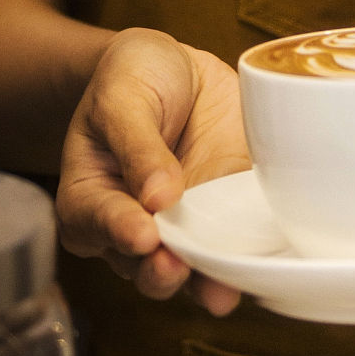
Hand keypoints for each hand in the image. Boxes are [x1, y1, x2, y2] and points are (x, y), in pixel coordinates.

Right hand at [56, 28, 250, 313]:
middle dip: (160, 272)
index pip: (97, 223)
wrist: (178, 68)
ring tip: (218, 287)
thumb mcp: (122, 97)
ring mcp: (187, 224)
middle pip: (143, 263)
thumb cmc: (133, 79)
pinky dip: (250, 257)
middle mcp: (137, 223)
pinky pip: (240, 244)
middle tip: (174, 265)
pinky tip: (262, 262)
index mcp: (93, 197)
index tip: (142, 235)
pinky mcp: (229, 215)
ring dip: (207, 282)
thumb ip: (136, 143)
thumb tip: (157, 196)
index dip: (119, 232)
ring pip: (193, 268)